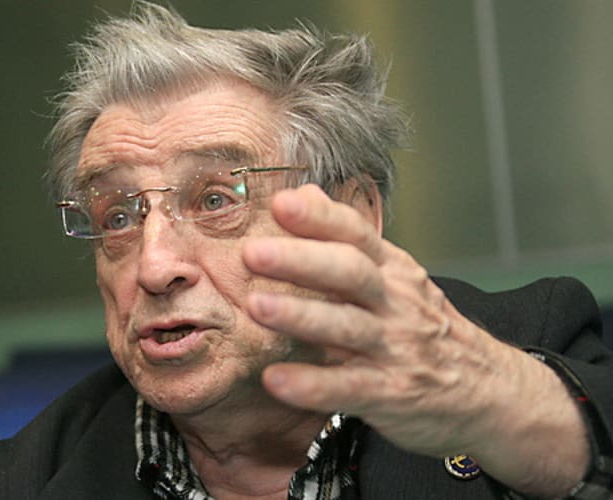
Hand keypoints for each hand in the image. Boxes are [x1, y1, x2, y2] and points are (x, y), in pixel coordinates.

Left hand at [242, 184, 586, 495]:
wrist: (493, 393)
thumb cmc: (429, 330)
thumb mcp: (397, 277)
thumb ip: (347, 239)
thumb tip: (306, 193)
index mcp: (393, 271)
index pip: (356, 234)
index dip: (319, 218)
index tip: (280, 204)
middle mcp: (396, 303)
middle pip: (350, 272)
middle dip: (301, 260)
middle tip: (254, 252)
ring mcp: (397, 348)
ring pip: (348, 326)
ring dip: (301, 315)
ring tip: (256, 306)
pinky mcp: (393, 393)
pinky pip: (350, 388)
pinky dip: (312, 384)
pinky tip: (276, 379)